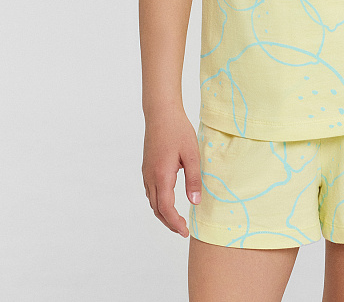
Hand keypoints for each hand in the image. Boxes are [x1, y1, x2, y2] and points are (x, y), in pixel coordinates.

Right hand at [142, 107, 201, 237]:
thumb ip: (193, 180)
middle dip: (169, 222)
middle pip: (157, 209)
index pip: (166, 209)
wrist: (161, 113)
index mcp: (162, 176)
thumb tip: (195, 203)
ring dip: (163, 213)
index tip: (185, 232)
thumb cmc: (178, 131)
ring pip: (152, 201)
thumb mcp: (191, 155)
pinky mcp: (146, 167)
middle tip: (182, 230)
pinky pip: (150, 191)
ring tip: (177, 220)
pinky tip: (168, 200)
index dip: (175, 223)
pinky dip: (158, 202)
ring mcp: (146, 172)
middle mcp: (150, 177)